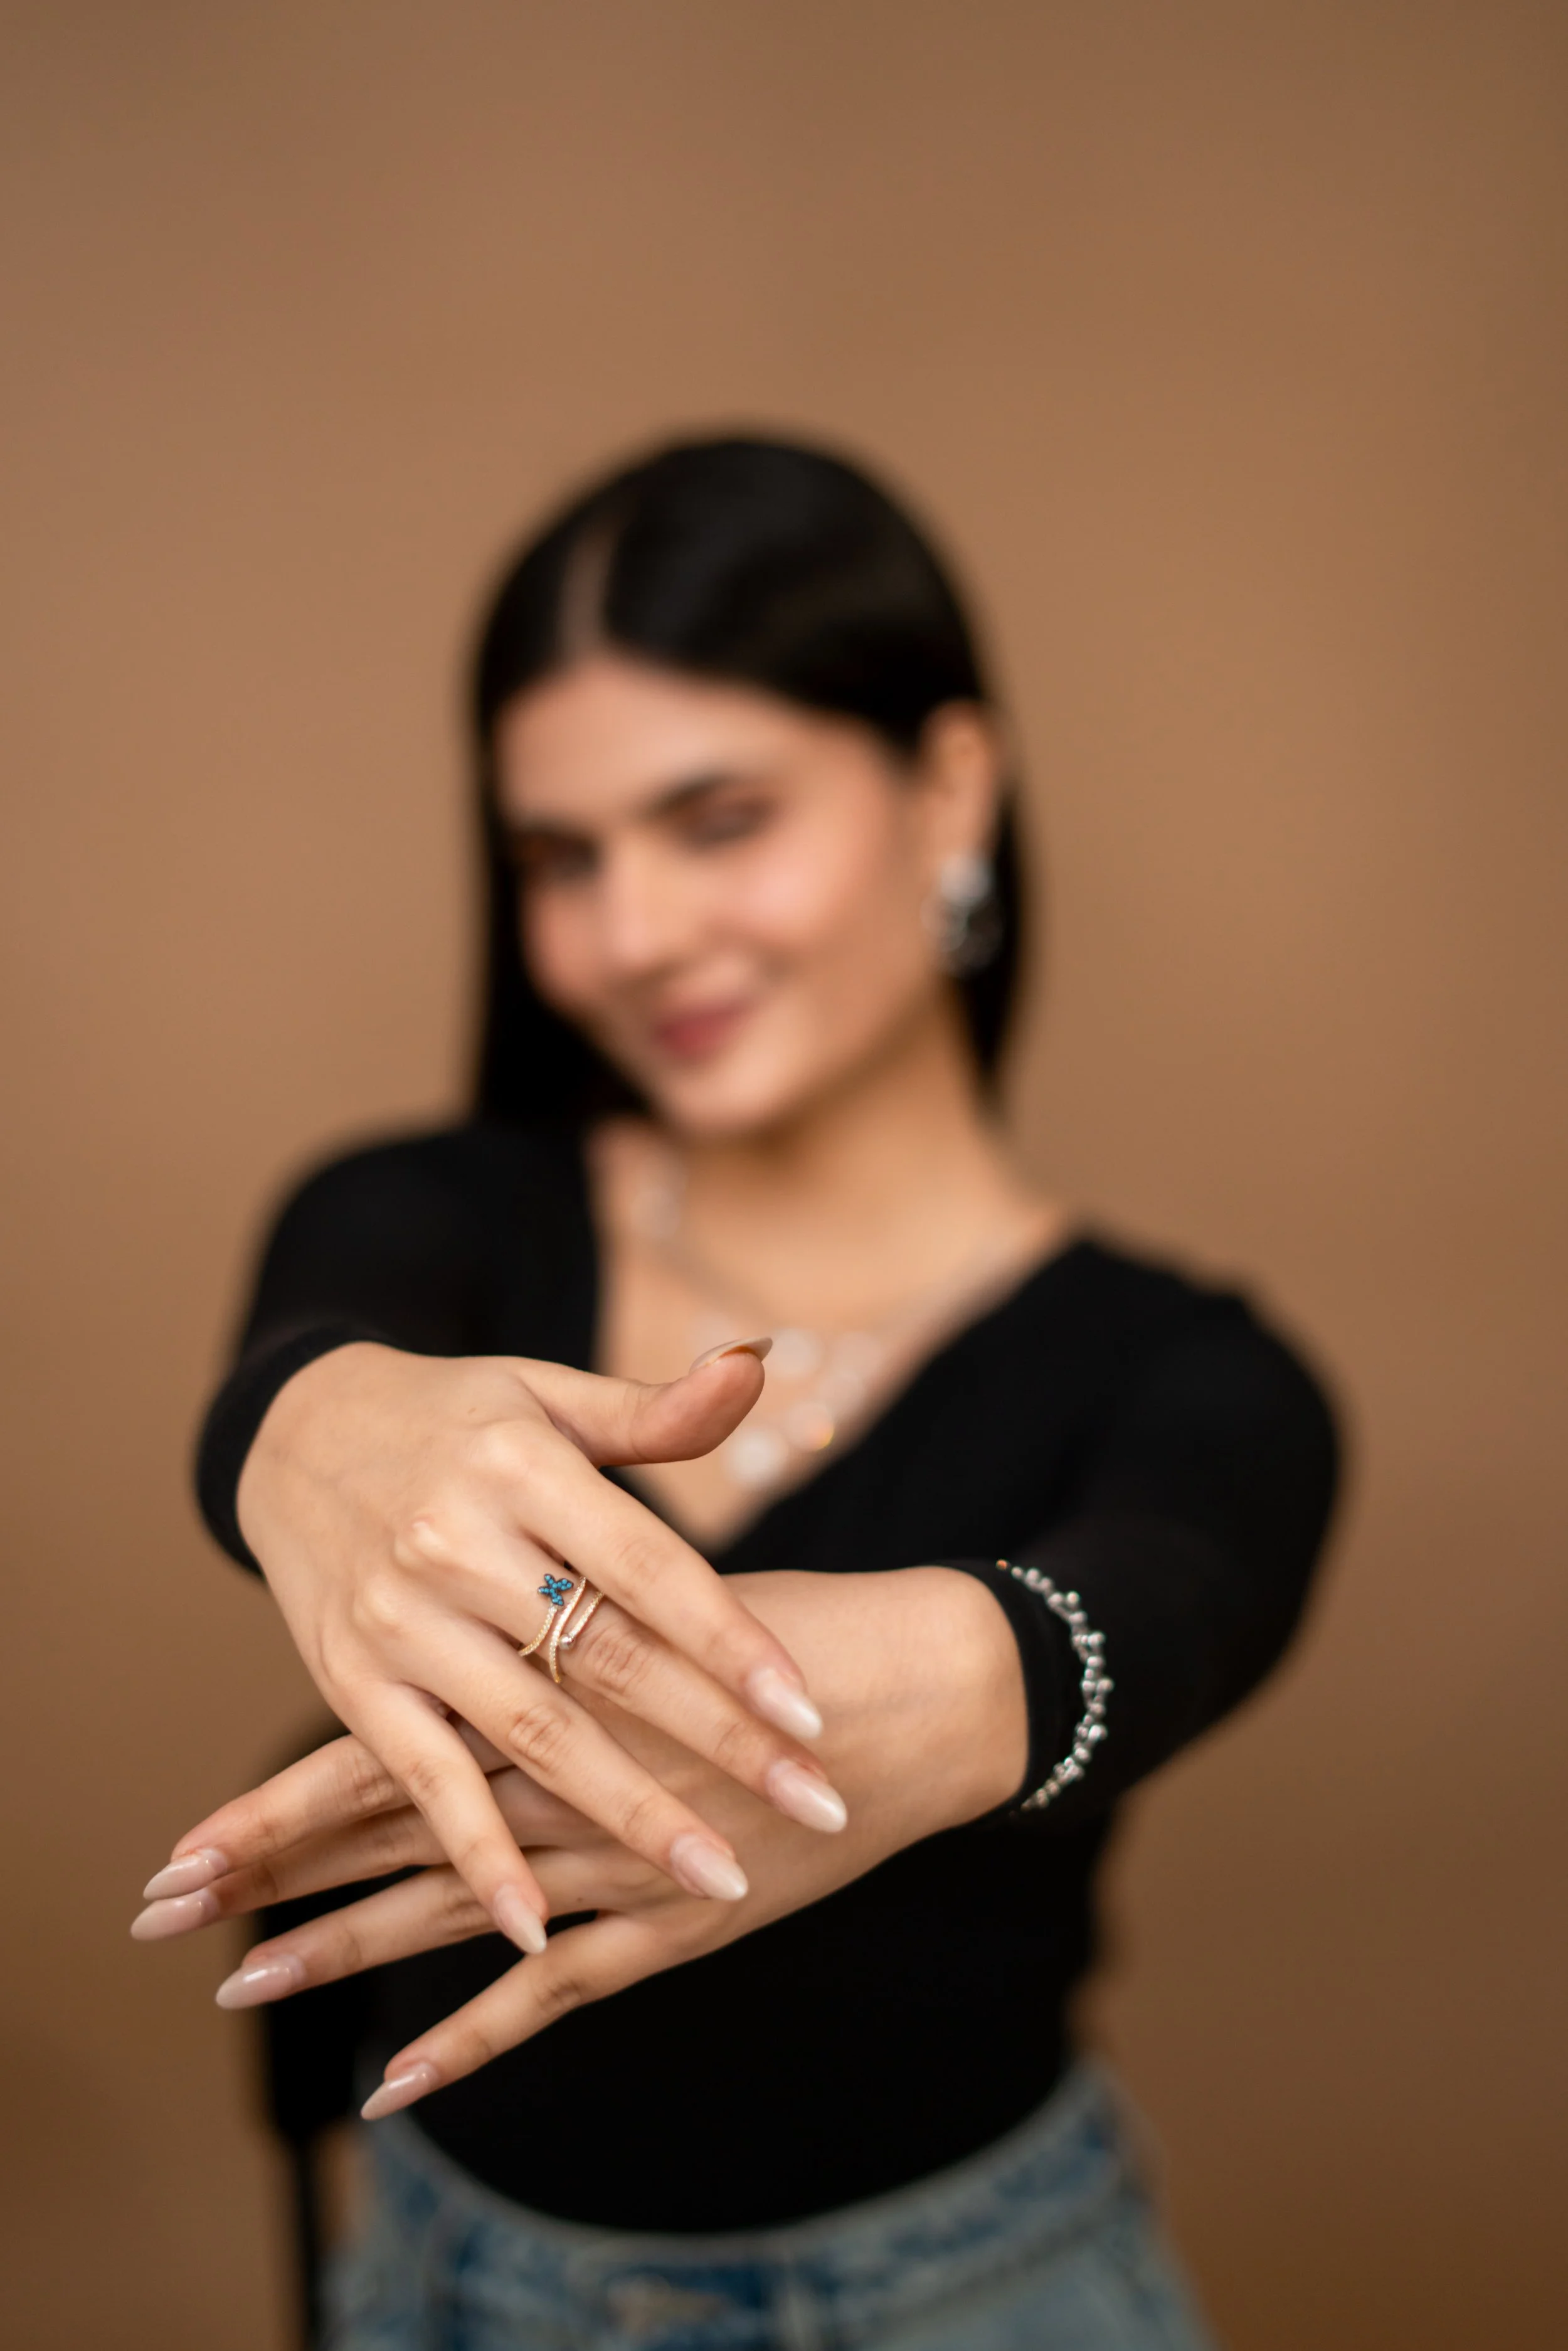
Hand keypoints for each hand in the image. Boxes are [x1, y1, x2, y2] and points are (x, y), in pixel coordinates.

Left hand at [134, 1568, 1026, 2114]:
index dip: (280, 1801)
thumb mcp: (688, 1588)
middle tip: (162, 1909)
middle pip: (391, 1830)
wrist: (930, 1691)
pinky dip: (475, 2040)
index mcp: (554, 1688)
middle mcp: (564, 1778)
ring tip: (235, 1981)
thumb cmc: (807, 1630)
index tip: (185, 1843)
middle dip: (274, 1873)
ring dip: (343, 1947)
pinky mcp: (674, 1924)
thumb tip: (507, 1588)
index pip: (384, 1752)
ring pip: (454, 1910)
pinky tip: (395, 2084)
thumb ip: (595, 1592)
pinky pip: (557, 1994)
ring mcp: (616, 1861)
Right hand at [168, 1339, 842, 1955]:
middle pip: (611, 1660)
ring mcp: (400, 1619)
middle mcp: (458, 1542)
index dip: (732, 1642)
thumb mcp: (547, 1394)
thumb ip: (654, 1410)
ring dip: (632, 1815)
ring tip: (724, 1881)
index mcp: (523, 1465)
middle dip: (722, 1743)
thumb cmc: (455, 1417)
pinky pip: (423, 1781)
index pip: (650, 1566)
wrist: (295, 1431)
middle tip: (817, 1805)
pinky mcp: (350, 1681)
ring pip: (534, 1734)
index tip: (812, 1712)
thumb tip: (757, 1367)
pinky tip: (537, 1925)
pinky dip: (477, 1857)